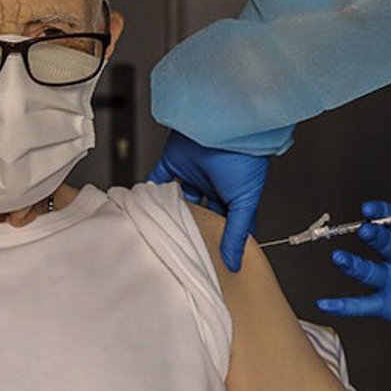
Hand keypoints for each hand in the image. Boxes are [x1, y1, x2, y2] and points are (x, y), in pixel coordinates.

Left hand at [149, 132, 268, 270]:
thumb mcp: (244, 203)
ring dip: (170, 211)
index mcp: (233, 196)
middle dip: (191, 228)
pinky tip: (145, 204)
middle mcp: (213, 185)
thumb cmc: (245, 161)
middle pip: (199, 213)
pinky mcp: (175, 161)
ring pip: (178, 198)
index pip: (225, 223)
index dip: (219, 240)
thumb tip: (233, 263)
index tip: (210, 259)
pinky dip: (151, 190)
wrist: (226, 127)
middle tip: (180, 248)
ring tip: (161, 230)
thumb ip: (236, 233)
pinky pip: (159, 177)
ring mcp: (193, 173)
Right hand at [317, 197, 390, 338]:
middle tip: (366, 228)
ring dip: (353, 265)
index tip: (372, 208)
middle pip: (381, 243)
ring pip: (367, 271)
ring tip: (338, 258)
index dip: (384, 213)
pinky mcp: (389, 304)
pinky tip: (324, 304)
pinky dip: (344, 305)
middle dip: (373, 235)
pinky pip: (363, 304)